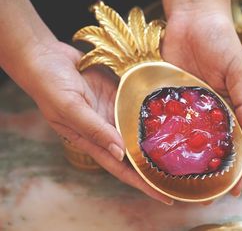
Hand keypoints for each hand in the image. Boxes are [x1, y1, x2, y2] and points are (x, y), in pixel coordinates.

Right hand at [26, 41, 172, 204]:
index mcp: (90, 140)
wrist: (45, 55)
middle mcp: (105, 129)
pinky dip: (153, 111)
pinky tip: (171, 114)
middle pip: (135, 152)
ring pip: (140, 129)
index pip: (121, 168)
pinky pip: (138, 105)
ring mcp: (113, 111)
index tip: (164, 196)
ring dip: (159, 137)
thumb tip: (120, 152)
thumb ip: (94, 129)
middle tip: (184, 172)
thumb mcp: (69, 108)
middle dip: (156, 164)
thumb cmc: (49, 84)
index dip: (142, 183)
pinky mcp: (118, 93)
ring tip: (185, 146)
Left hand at [162, 10, 241, 196]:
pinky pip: (166, 119)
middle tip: (203, 196)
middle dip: (208, 172)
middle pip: (209, 146)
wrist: (192, 17)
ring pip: (186, 138)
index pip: (235, 142)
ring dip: (184, 161)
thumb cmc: (221, 40)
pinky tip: (159, 155)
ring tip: (180, 185)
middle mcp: (207, 110)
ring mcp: (186, 105)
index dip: (237, 166)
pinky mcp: (167, 96)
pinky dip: (164, 137)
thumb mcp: (237, 69)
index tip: (236, 190)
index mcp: (228, 106)